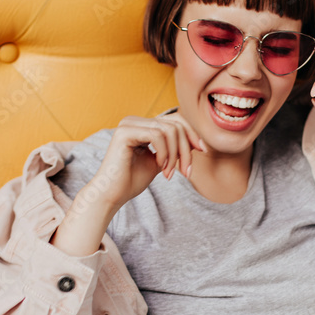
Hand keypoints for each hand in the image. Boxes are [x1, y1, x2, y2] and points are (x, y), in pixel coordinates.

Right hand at [91, 113, 206, 212]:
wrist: (112, 195)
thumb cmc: (132, 180)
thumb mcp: (161, 161)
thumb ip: (174, 148)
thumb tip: (197, 140)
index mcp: (142, 125)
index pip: (175, 120)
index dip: (192, 134)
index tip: (203, 151)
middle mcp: (134, 120)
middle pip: (175, 125)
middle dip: (186, 149)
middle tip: (186, 172)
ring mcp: (128, 124)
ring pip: (168, 130)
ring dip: (176, 154)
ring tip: (170, 173)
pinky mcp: (124, 132)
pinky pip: (157, 135)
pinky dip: (165, 153)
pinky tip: (160, 167)